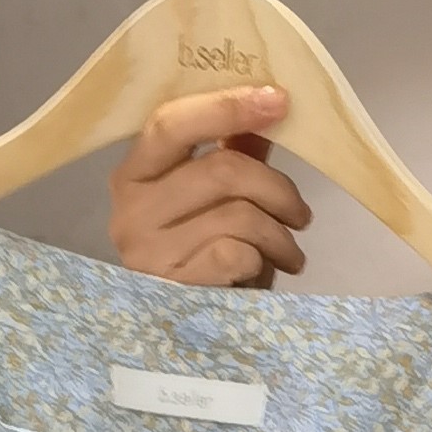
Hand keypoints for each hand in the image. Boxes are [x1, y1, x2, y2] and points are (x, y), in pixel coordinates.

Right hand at [108, 87, 312, 286]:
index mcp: (134, 172)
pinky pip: (238, 254)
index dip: (227, 108)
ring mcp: (148, 250)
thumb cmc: (201, 253)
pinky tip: (266, 269)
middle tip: (301, 213)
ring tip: (290, 251)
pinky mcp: (174, 286)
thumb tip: (269, 101)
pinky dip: (265, 260)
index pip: (172, 123)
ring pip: (239, 216)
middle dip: (278, 189)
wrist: (187, 331)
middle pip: (222, 170)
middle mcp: (130, 209)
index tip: (279, 100)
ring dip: (281, 235)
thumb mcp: (213, 197)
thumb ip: (233, 150)